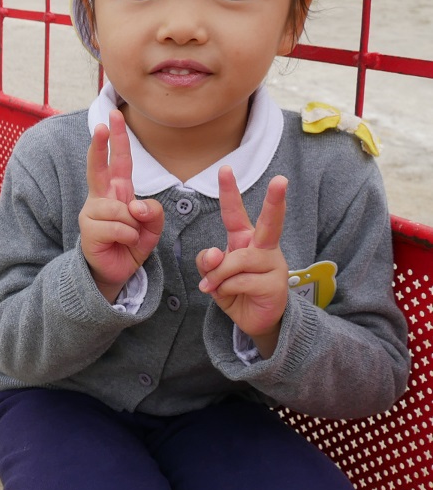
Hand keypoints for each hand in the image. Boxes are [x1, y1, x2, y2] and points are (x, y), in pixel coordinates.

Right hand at [79, 109, 164, 300]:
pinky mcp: (88, 229)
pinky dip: (128, 237)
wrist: (115, 272)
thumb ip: (153, 212)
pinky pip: (119, 227)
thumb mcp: (152, 228)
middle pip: (99, 167)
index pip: (119, 161)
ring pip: (121, 209)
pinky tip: (122, 244)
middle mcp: (101, 198)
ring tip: (129, 238)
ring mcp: (92, 212)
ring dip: (133, 226)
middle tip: (101, 124)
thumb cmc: (131, 245)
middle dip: (101, 145)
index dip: (117, 139)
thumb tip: (136, 206)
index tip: (113, 117)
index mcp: (118, 192)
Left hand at [196, 167, 289, 356]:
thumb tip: (213, 254)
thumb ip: (208, 262)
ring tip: (215, 287)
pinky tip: (231, 296)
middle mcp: (263, 247)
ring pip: (237, 260)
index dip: (229, 191)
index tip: (225, 168)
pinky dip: (226, 289)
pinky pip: (239, 281)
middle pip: (270, 222)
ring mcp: (273, 265)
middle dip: (275, 201)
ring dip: (219, 276)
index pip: (235, 213)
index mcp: (246, 240)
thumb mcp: (213, 276)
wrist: (254, 320)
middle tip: (281, 179)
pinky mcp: (276, 284)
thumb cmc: (235, 291)